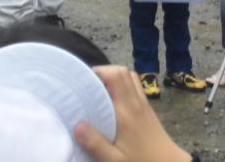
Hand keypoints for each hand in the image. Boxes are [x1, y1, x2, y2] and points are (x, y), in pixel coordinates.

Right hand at [74, 66, 190, 161]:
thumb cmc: (140, 160)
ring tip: (98, 89)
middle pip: (122, 72)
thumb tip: (77, 124)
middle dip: (104, 71)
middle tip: (88, 83)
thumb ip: (95, 143)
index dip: (99, 71)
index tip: (82, 79)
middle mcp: (135, 102)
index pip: (115, 76)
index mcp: (125, 111)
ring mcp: (143, 103)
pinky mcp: (147, 108)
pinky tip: (113, 99)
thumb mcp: (114, 159)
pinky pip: (135, 86)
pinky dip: (123, 84)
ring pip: (130, 77)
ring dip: (114, 76)